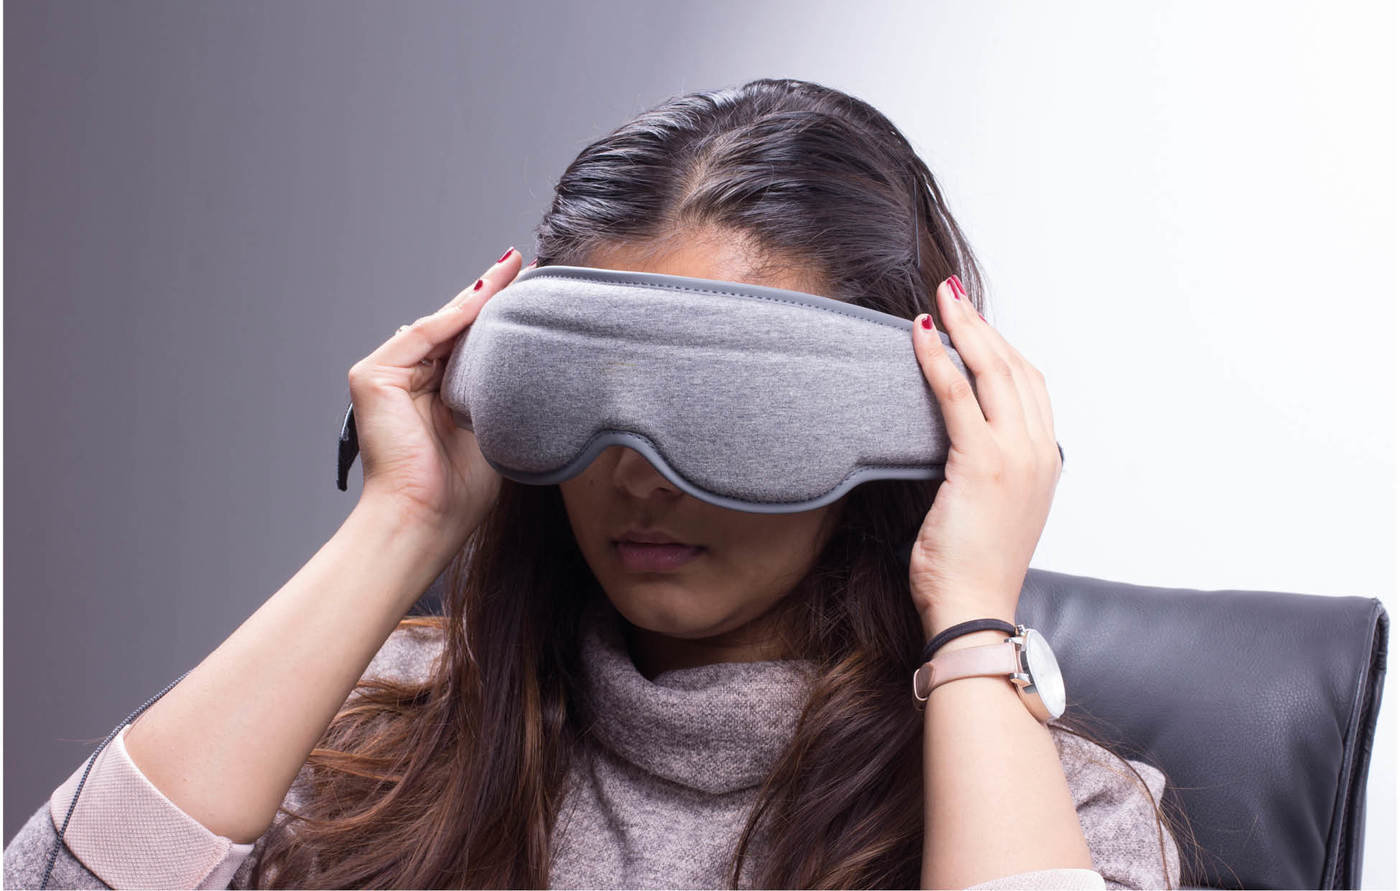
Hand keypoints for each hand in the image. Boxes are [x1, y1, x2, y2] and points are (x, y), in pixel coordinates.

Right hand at [348, 247, 533, 547]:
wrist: (427, 518)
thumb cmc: (458, 491)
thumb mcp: (490, 428)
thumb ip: (498, 393)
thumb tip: (527, 360)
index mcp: (433, 394)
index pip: (468, 345)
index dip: (498, 316)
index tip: (532, 288)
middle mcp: (407, 381)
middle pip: (455, 328)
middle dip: (492, 295)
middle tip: (529, 265)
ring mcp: (386, 376)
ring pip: (441, 326)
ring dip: (480, 295)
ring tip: (516, 268)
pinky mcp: (372, 377)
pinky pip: (423, 336)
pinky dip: (455, 316)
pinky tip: (488, 294)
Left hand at [906, 275, 1063, 636]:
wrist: (974, 610)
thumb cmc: (971, 569)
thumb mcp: (990, 511)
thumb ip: (989, 472)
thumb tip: (963, 448)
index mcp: (1044, 461)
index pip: (1029, 386)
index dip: (1002, 347)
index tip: (975, 323)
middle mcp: (1038, 451)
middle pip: (1015, 367)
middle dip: (983, 326)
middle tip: (953, 294)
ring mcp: (1015, 456)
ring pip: (993, 371)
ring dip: (966, 328)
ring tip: (941, 300)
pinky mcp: (981, 463)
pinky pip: (957, 396)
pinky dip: (939, 360)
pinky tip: (921, 335)